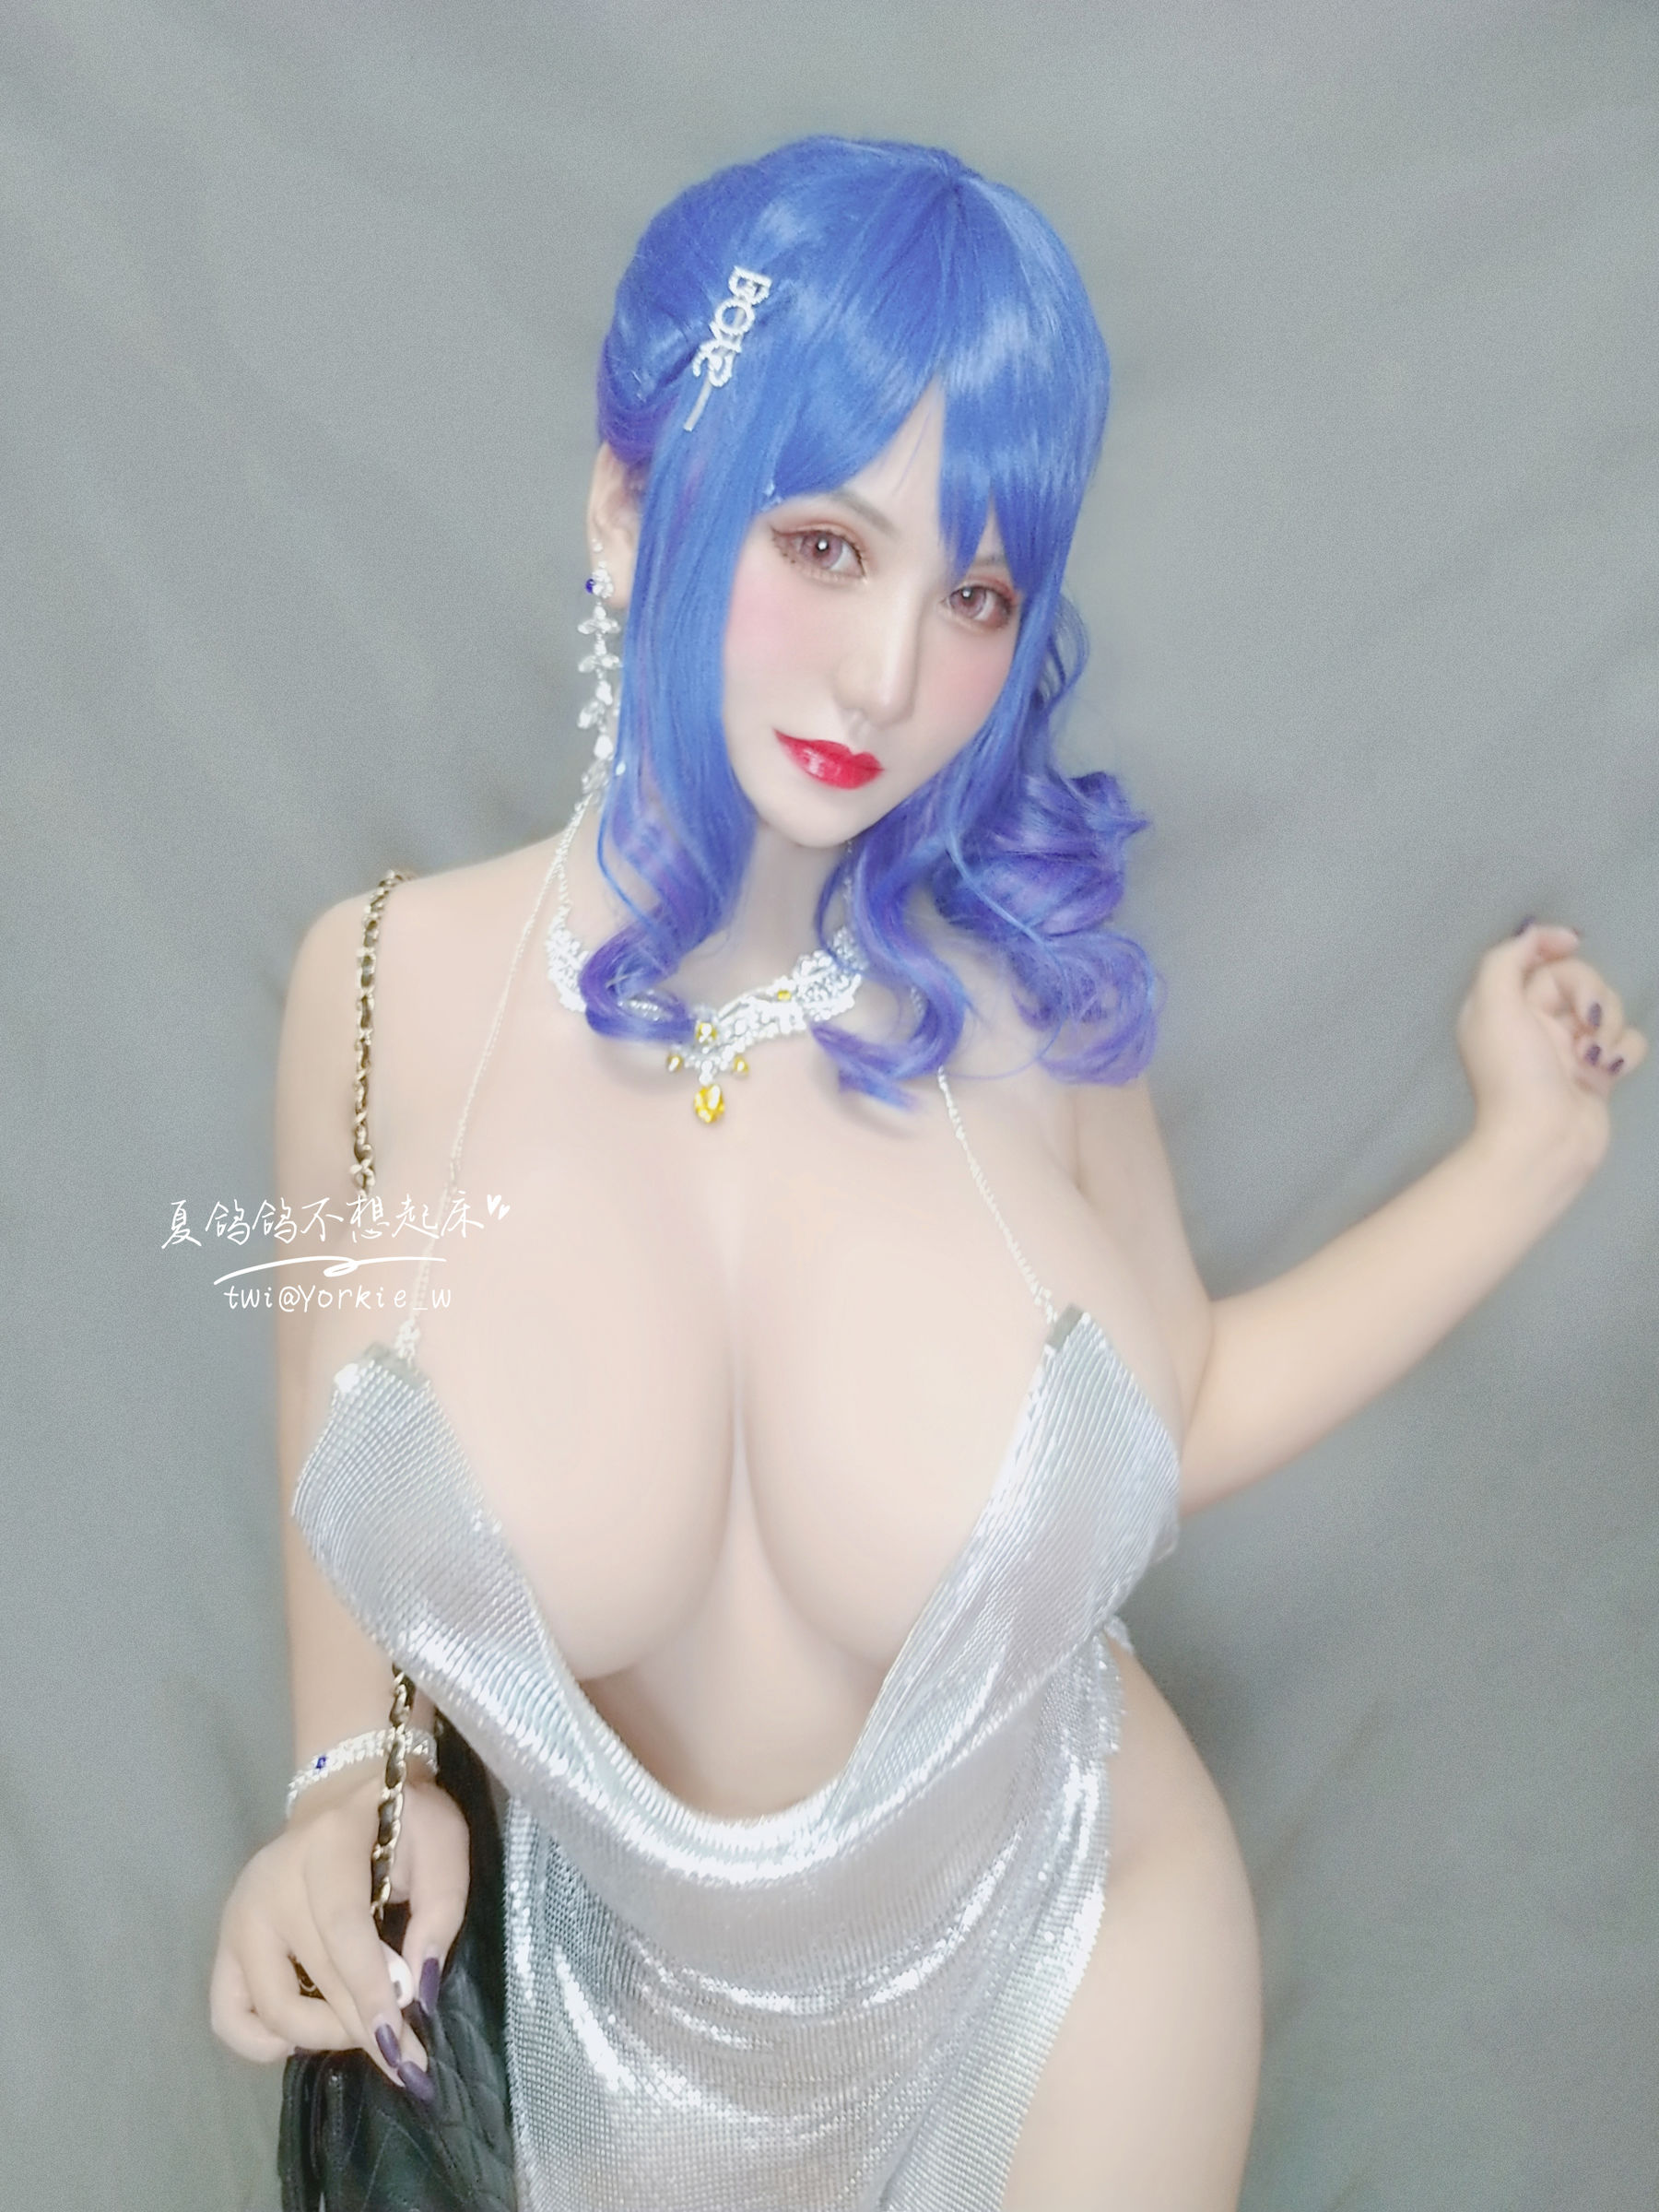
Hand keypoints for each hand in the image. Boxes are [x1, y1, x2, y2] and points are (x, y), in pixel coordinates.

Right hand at [209, 1771, 468, 2096]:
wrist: (346, 1796)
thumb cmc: (402, 1819)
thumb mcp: (442, 1841)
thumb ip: (441, 1907)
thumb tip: (420, 1988)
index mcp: (326, 1845)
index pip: (341, 1928)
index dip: (369, 1989)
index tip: (399, 2042)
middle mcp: (269, 1882)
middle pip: (309, 1977)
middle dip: (360, 2028)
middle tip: (405, 2058)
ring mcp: (238, 1915)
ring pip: (268, 2007)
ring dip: (320, 2036)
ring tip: (360, 2027)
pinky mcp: (224, 1943)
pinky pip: (227, 2015)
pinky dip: (262, 2041)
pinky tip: (303, 2034)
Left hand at [1456, 923, 1645, 1179]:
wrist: (1544, 1142)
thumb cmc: (1514, 1075)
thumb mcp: (1492, 1007)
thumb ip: (1505, 960)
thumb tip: (1534, 933)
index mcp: (1501, 1005)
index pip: (1533, 957)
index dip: (1552, 943)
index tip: (1573, 942)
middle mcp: (1533, 1023)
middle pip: (1579, 979)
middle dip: (1590, 994)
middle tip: (1583, 1025)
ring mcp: (1569, 1048)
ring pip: (1608, 1008)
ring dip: (1608, 1027)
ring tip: (1590, 1059)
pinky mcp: (1598, 1070)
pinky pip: (1626, 1041)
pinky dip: (1624, 1052)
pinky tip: (1606, 1073)